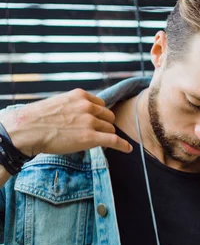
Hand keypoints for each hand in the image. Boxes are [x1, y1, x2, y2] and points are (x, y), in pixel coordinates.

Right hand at [1, 88, 132, 156]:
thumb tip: (79, 115)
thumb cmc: (37, 119)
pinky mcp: (90, 137)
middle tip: (95, 133)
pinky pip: (113, 140)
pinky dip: (122, 145)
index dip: (98, 114)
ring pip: (109, 129)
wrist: (27, 129)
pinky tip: (128, 149)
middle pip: (107, 116)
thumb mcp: (59, 103)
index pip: (100, 104)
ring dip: (105, 135)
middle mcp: (88, 106)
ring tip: (97, 142)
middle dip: (103, 125)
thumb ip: (73, 106)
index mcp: (80, 95)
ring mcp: (90, 121)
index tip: (96, 121)